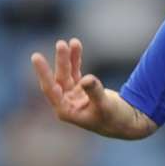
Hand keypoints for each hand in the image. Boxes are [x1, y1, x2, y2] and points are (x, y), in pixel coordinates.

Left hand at [30, 38, 156, 139]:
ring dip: (67, 58)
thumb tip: (87, 79)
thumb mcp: (106, 106)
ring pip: (67, 73)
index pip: (51, 90)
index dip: (43, 73)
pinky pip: (75, 72)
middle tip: (61, 43)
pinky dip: (75, 60)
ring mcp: (73, 96)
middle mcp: (67, 104)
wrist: (128, 123)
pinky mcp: (81, 90)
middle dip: (60, 61)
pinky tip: (75, 46)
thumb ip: (95, 92)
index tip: (36, 56)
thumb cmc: (116, 119)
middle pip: (59, 78)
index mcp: (66, 111)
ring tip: (69, 42)